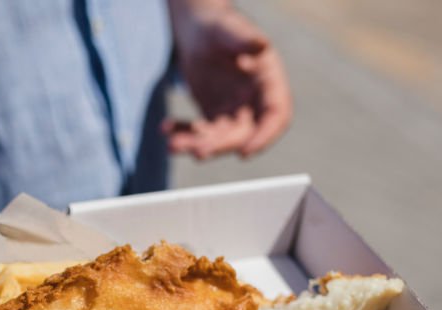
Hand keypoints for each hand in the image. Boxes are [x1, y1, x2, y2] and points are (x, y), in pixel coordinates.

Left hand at [165, 4, 291, 159]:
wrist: (199, 29)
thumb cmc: (219, 24)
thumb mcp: (229, 29)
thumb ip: (244, 39)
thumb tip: (261, 44)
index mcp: (269, 83)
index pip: (276, 115)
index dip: (265, 136)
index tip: (245, 153)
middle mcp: (255, 102)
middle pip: (243, 134)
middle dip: (220, 145)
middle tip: (198, 152)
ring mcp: (233, 112)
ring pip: (218, 137)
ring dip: (196, 143)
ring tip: (173, 145)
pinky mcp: (213, 115)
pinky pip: (199, 131)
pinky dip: (182, 132)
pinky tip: (165, 128)